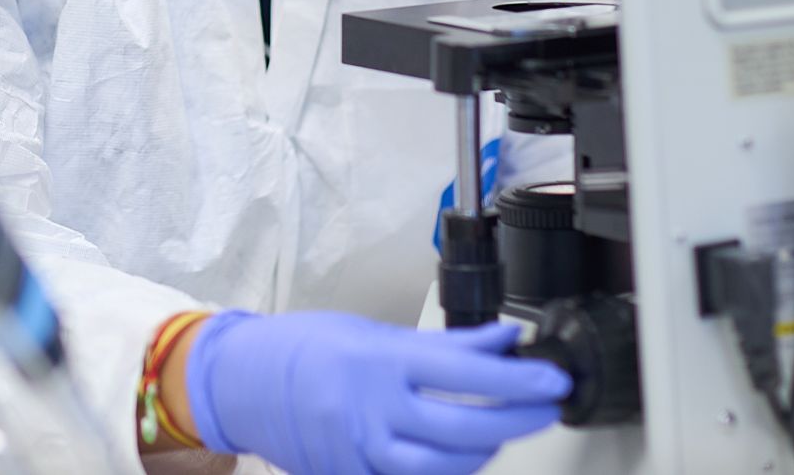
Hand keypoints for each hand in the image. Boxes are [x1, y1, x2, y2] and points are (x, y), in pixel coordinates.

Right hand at [184, 311, 568, 474]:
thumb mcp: (374, 333)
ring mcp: (359, 452)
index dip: (518, 379)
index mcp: (378, 362)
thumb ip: (442, 344)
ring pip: (443, 469)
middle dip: (517, 420)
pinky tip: (457, 457)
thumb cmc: (304, 349)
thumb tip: (501, 340)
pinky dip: (443, 473)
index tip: (552, 379)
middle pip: (464, 429)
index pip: (466, 373)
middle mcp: (370, 410)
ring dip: (484, 452)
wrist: (241, 382)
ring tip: (500, 431)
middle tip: (546, 407)